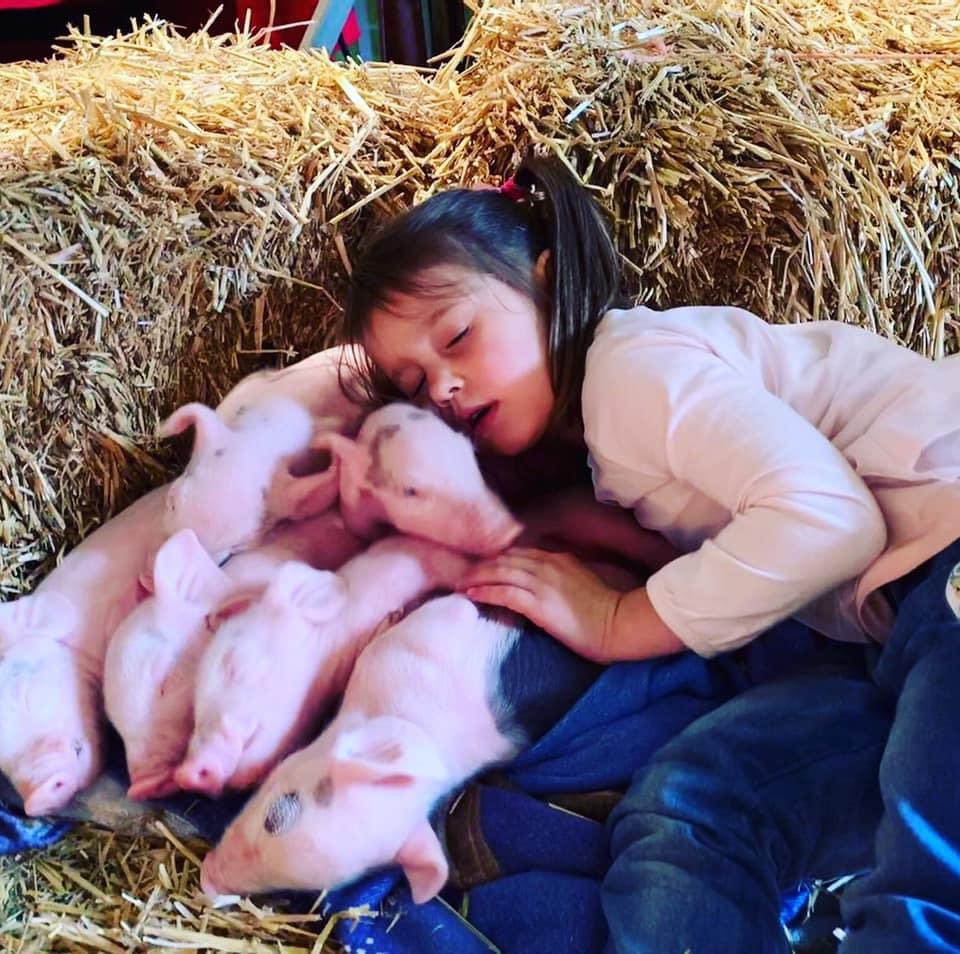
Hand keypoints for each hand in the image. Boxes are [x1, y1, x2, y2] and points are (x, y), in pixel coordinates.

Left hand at [458, 547, 621, 661]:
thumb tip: (548, 589)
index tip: (484, 566)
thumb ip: (564, 579)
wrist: (620, 624)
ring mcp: (543, 584)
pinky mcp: (539, 604)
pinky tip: (471, 596)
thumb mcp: (584, 585)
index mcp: (560, 560)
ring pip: (500, 572)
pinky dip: (485, 592)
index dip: (499, 559)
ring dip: (477, 577)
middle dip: (482, 566)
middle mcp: (548, 566)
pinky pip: (504, 593)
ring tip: (461, 584)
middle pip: (506, 559)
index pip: (521, 554)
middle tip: (464, 574)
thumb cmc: (607, 612)